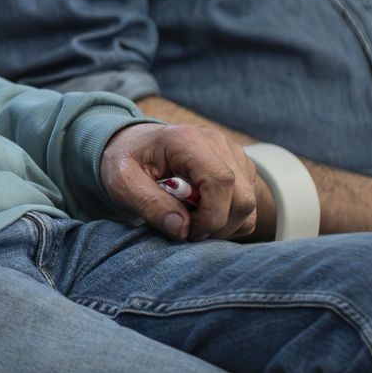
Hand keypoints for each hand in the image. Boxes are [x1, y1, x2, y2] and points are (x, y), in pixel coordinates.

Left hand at [101, 124, 256, 241]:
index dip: (211, 216)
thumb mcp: (122, 182)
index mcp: (185, 140)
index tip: (188, 232)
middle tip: (187, 232)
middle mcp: (216, 142)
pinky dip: (230, 220)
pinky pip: (247, 205)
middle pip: (242, 196)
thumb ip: (148, 204)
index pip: (220, 181)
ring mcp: (231, 153)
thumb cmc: (126, 161)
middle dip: (218, 226)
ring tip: (191, 223)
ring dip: (225, 225)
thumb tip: (182, 229)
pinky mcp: (239, 167)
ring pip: (249, 204)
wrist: (133, 146)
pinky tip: (202, 216)